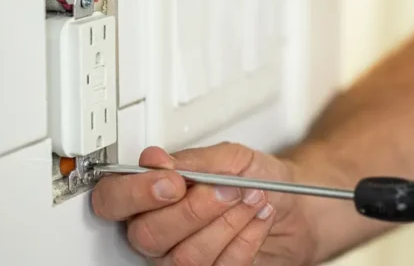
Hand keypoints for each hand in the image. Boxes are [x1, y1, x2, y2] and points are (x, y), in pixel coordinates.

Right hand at [91, 143, 317, 264]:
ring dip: (226, 223)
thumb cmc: (261, 180)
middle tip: (228, 190)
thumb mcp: (231, 158)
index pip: (114, 200)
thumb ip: (192, 161)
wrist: (299, 208)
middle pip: (148, 235)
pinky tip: (258, 219)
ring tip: (251, 199)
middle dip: (193, 210)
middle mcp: (158, 231)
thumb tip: (156, 161)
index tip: (173, 181)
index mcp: (149, 196)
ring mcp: (182, 257)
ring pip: (184, 257)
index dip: (135, 193)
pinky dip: (245, 239)